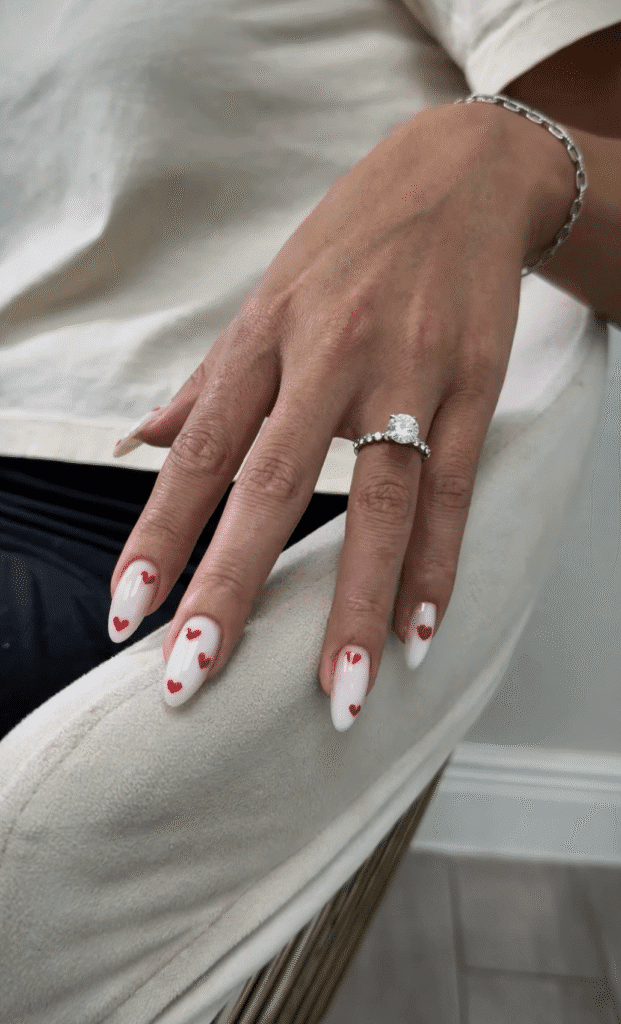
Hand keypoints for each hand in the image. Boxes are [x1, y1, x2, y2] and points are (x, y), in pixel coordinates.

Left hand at [108, 101, 545, 727]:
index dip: (158, 535)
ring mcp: (408, 372)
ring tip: (338, 692)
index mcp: (264, 339)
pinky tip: (418, 631)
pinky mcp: (473, 383)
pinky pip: (452, 489)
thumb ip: (209, 382)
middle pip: (272, 486)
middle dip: (230, 587)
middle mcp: (328, 358)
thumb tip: (142, 442)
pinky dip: (436, 566)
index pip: (200, 454)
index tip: (128, 613)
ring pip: (377, 503)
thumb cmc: (350, 246)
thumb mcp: (266, 300)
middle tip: (194, 674)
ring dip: (355, 604)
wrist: (458, 176)